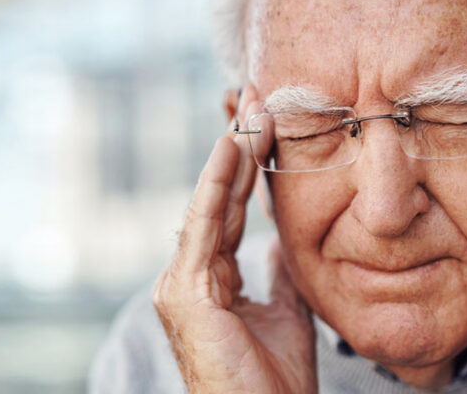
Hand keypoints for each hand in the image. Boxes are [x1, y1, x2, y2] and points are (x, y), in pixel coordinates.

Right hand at [152, 86, 315, 392]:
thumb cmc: (271, 384)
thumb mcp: (285, 315)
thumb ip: (277, 276)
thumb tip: (278, 244)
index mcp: (209, 284)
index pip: (228, 215)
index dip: (245, 171)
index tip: (264, 129)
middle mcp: (187, 279)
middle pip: (216, 203)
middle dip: (237, 152)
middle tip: (256, 102)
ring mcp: (180, 285)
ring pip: (209, 206)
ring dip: (231, 156)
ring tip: (250, 112)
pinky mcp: (184, 293)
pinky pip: (204, 226)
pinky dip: (218, 185)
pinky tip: (233, 148)